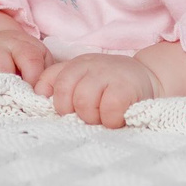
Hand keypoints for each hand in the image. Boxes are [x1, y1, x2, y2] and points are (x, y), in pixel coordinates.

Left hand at [36, 52, 159, 127]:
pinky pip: (109, 110)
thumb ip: (61, 86)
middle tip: (90, 115)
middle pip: (63, 95)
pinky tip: (117, 118)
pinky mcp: (125, 87)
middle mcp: (87, 65)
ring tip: (104, 116)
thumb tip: (38, 99)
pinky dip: (111, 120)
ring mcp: (107, 74)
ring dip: (93, 117)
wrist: (147, 77)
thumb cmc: (110, 85)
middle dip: (74, 113)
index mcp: (73, 65)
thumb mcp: (84, 79)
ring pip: (83, 102)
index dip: (53, 101)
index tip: (66, 111)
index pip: (47, 81)